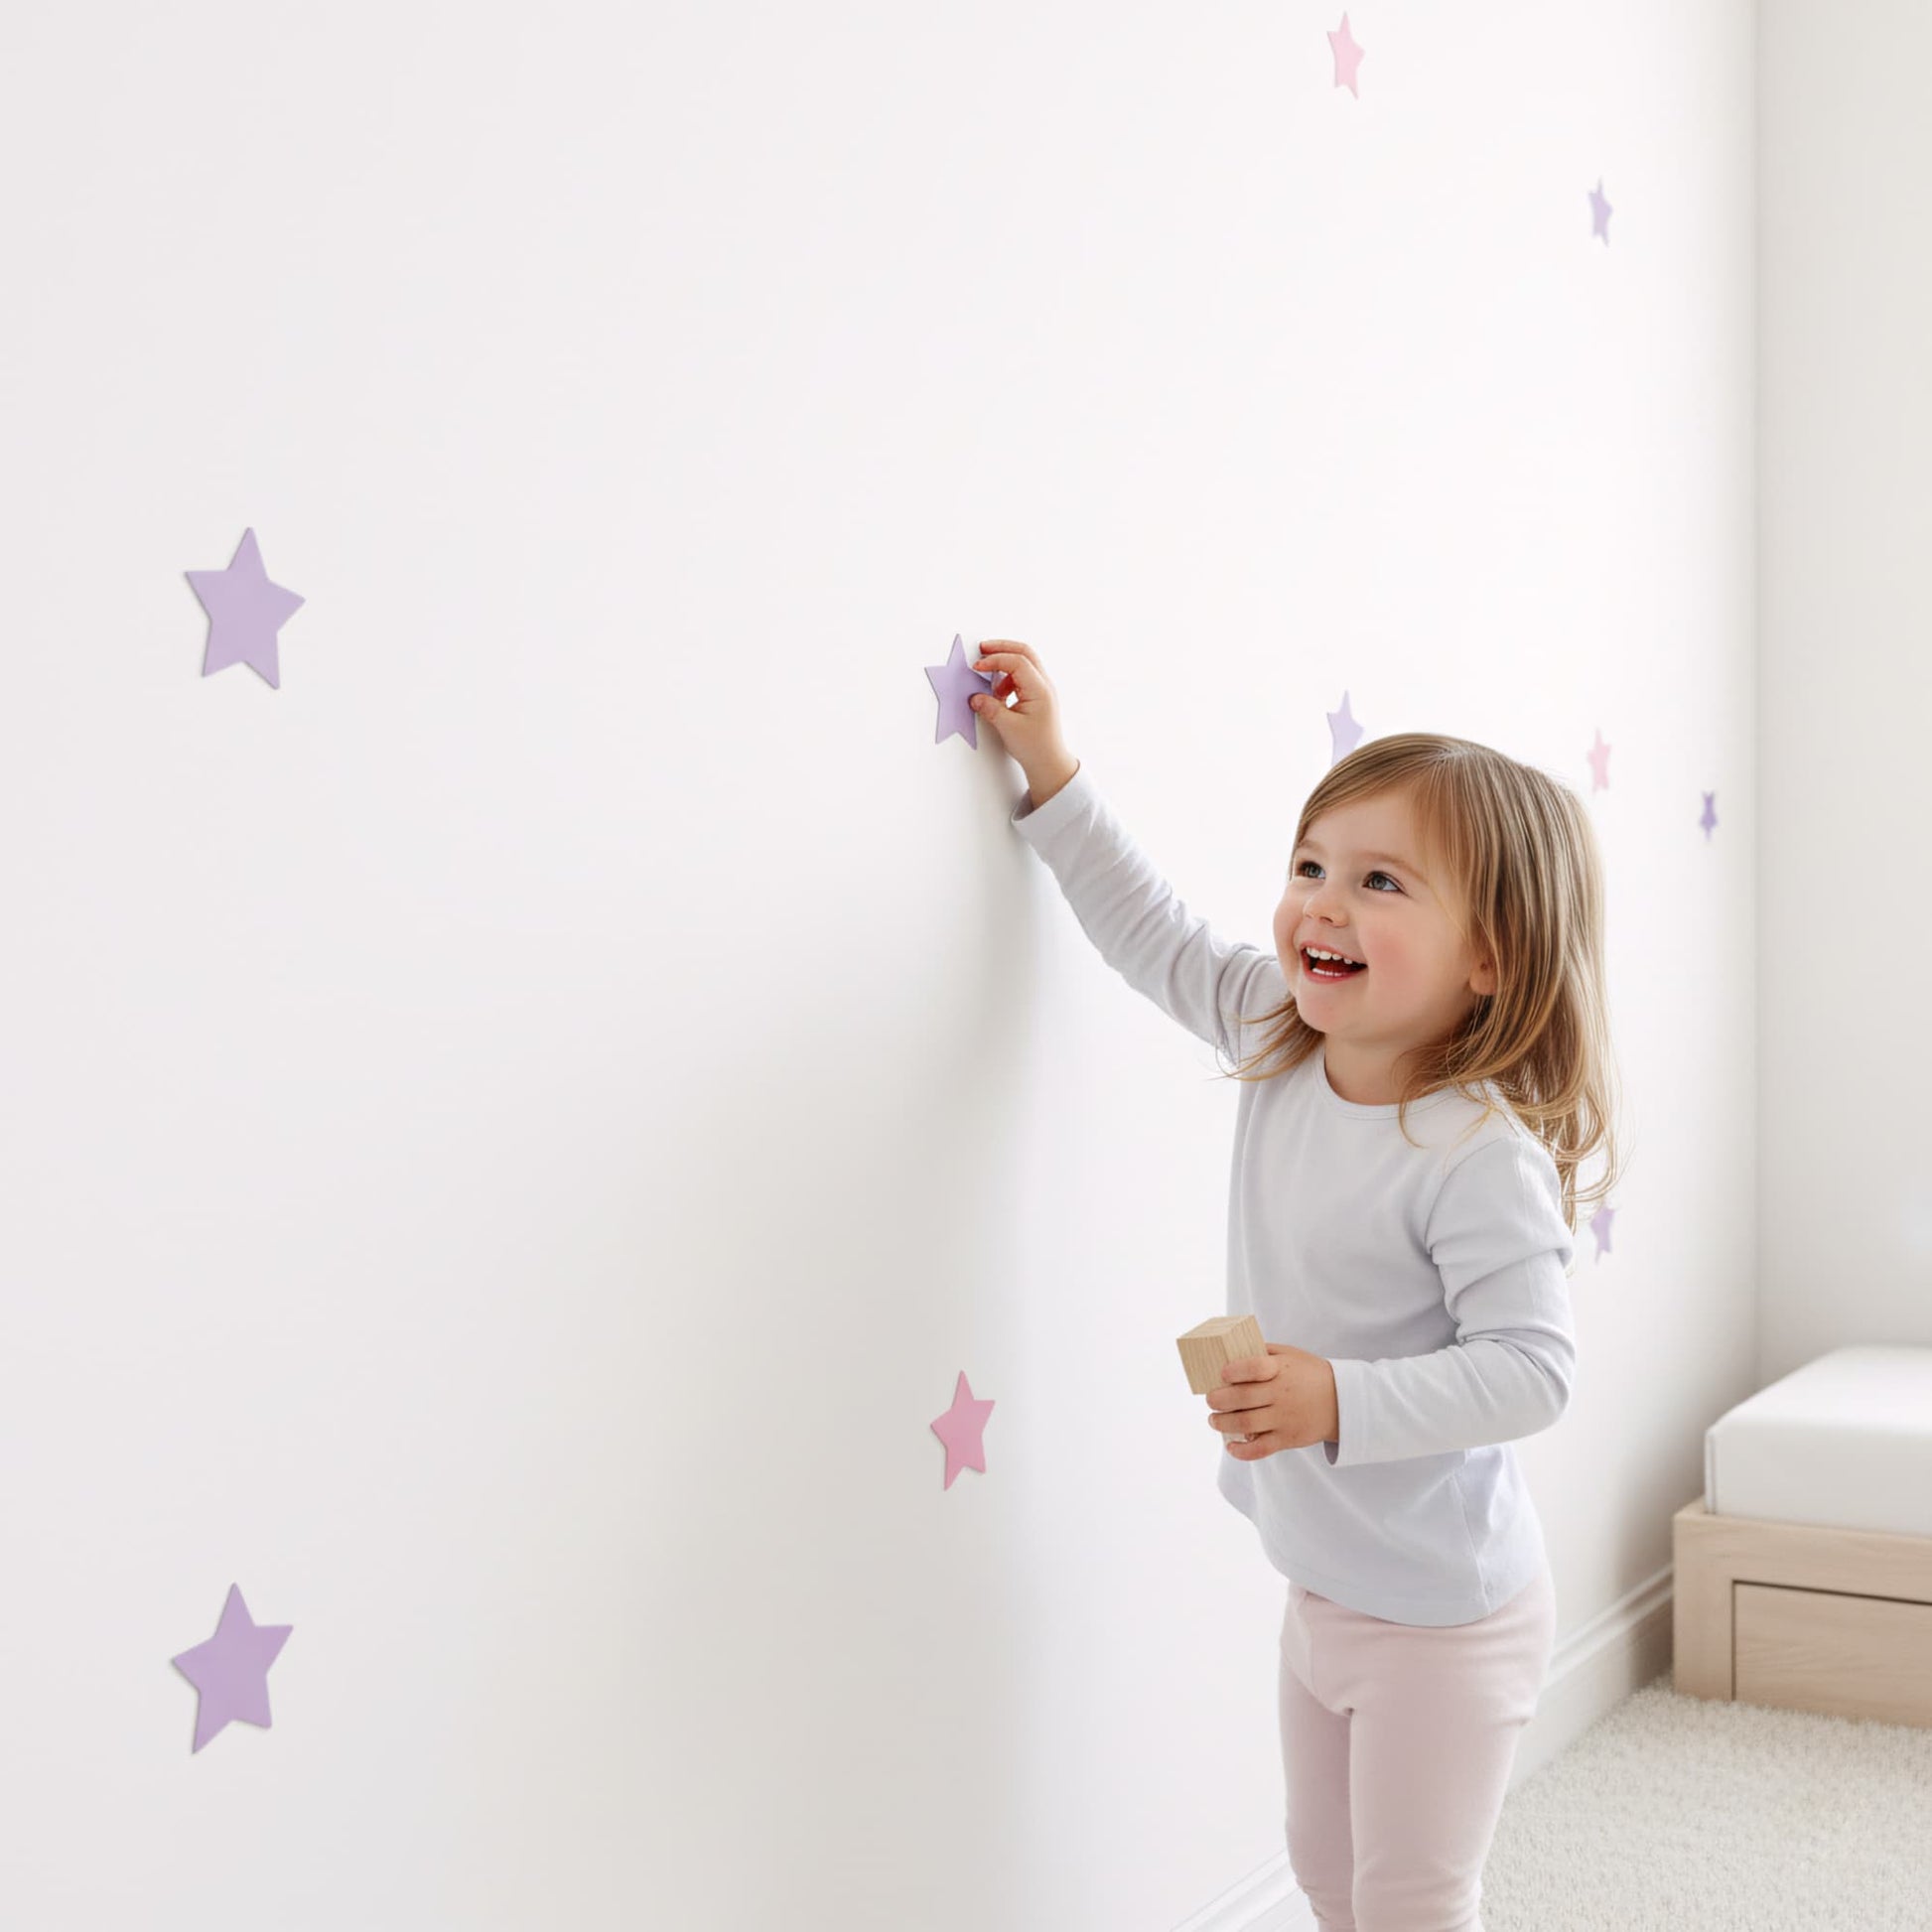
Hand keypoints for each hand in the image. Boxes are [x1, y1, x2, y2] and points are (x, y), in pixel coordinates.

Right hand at [969, 639, 1073, 776]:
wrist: (1049, 763)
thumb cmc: (1035, 747)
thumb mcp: (1008, 727)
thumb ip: (990, 708)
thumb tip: (975, 697)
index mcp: (1040, 690)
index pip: (1017, 662)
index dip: (995, 660)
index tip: (978, 667)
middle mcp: (1044, 685)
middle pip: (1024, 652)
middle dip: (1002, 648)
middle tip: (982, 649)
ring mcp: (1042, 689)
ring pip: (1024, 663)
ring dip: (1004, 664)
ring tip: (988, 676)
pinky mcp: (1037, 696)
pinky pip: (1022, 677)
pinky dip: (1007, 678)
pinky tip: (998, 692)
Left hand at [1207, 1343, 1338, 1459]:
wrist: (1342, 1401)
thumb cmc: (1310, 1374)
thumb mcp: (1290, 1354)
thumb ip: (1263, 1352)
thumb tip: (1232, 1351)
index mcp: (1282, 1370)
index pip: (1254, 1368)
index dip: (1234, 1371)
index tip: (1222, 1374)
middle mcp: (1282, 1394)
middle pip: (1242, 1397)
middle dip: (1218, 1400)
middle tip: (1211, 1400)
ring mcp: (1284, 1418)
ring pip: (1246, 1423)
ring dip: (1223, 1423)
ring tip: (1214, 1419)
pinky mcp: (1287, 1439)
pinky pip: (1261, 1449)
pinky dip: (1242, 1451)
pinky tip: (1231, 1446)